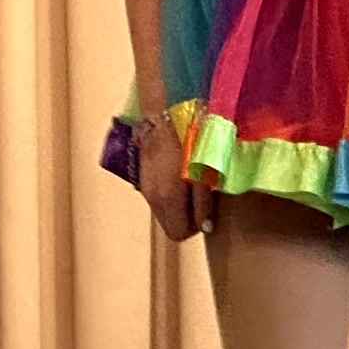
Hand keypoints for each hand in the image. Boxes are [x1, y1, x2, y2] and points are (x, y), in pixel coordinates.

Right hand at [134, 116, 207, 241]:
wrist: (163, 115)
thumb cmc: (188, 142)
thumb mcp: (204, 174)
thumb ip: (204, 203)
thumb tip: (205, 227)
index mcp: (168, 200)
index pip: (178, 234)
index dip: (195, 228)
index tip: (205, 211)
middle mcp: (153, 199)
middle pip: (170, 225)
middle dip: (187, 219)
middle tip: (202, 199)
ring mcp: (146, 188)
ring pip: (164, 212)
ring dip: (179, 206)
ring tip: (192, 185)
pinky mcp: (143, 177)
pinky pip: (159, 198)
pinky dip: (170, 195)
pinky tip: (179, 176)